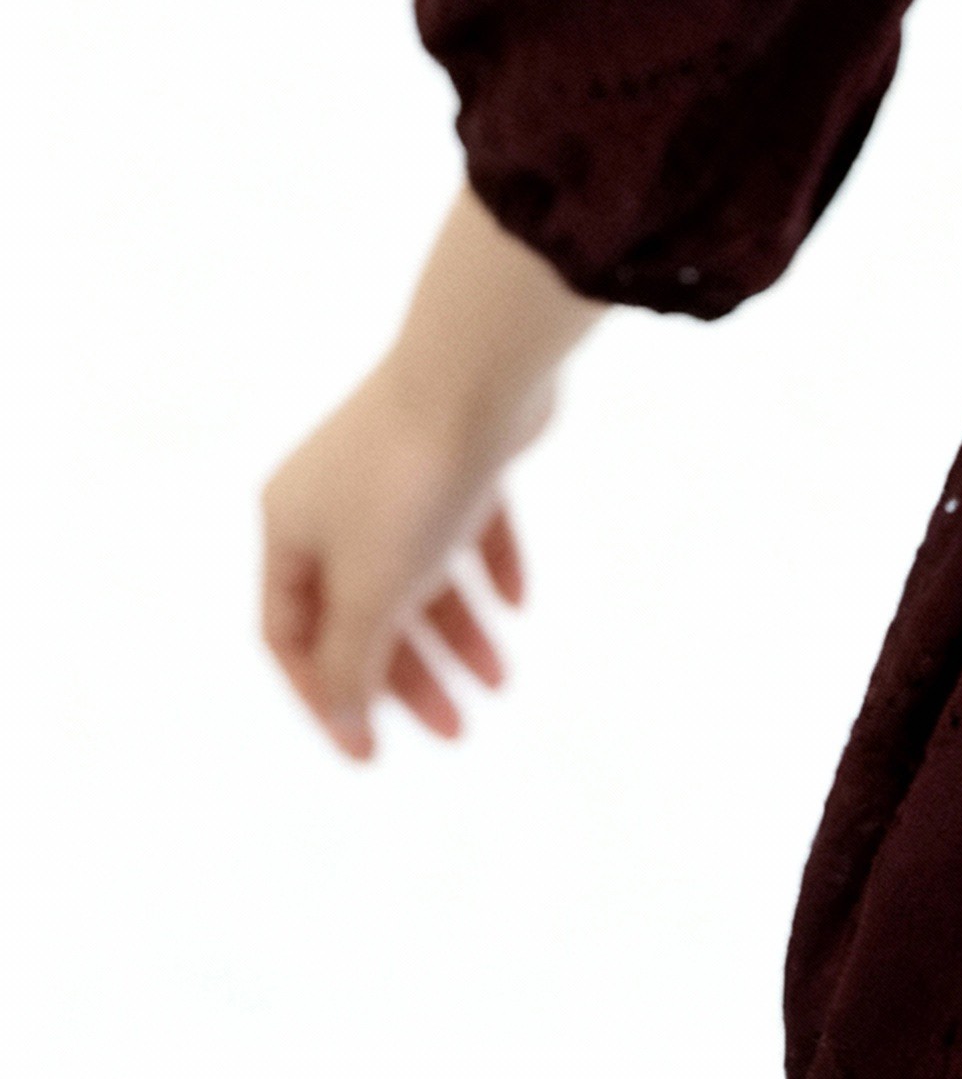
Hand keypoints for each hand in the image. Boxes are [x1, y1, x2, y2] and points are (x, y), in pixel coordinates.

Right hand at [259, 186, 606, 761]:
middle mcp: (335, 498)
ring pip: (421, 572)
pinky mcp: (458, 449)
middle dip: (408, 676)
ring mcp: (398, 471)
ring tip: (502, 682)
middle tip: (459, 731)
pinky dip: (489, 567)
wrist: (480, 363)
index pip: (292, 636)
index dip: (326, 698)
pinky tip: (518, 606)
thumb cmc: (408, 483)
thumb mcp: (369, 591)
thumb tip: (344, 721)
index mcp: (291, 528)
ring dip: (458, 631)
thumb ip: (352, 662)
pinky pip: (468, 524)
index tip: (371, 750)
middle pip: (364, 611)